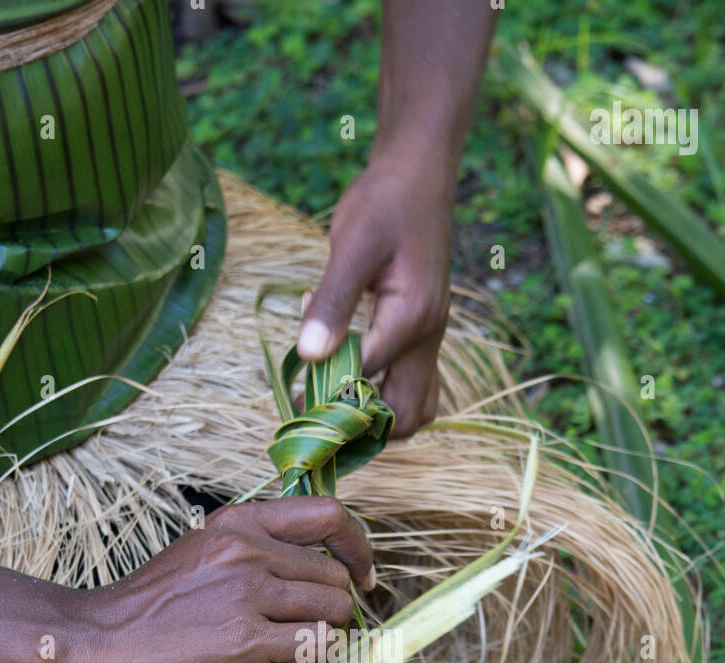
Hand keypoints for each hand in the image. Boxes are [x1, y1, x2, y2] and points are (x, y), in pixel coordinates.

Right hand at [75, 497, 373, 662]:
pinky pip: (317, 646)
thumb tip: (298, 579)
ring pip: (334, 609)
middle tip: (327, 633)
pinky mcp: (246, 640)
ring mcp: (247, 593)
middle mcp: (247, 549)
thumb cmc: (143, 610)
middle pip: (333, 574)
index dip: (357, 546)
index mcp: (237, 524)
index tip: (362, 574)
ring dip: (335, 638)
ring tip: (319, 658)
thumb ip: (245, 556)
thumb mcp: (196, 556)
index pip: (327, 514)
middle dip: (340, 609)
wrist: (95, 641)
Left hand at [297, 154, 451, 437]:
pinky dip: (382, 393)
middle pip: (406, 416)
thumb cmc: (384, 203)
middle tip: (319, 407)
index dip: (331, 392)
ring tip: (334, 397)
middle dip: (362, 424)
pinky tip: (347, 369)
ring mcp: (428, 340)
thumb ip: (332, 302)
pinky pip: (410, 385)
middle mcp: (427, 339)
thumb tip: (307, 357)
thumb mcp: (351, 245)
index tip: (297, 390)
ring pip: (416, 408)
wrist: (417, 177)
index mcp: (411, 320)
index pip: (368, 382)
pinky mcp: (420, 336)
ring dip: (378, 416)